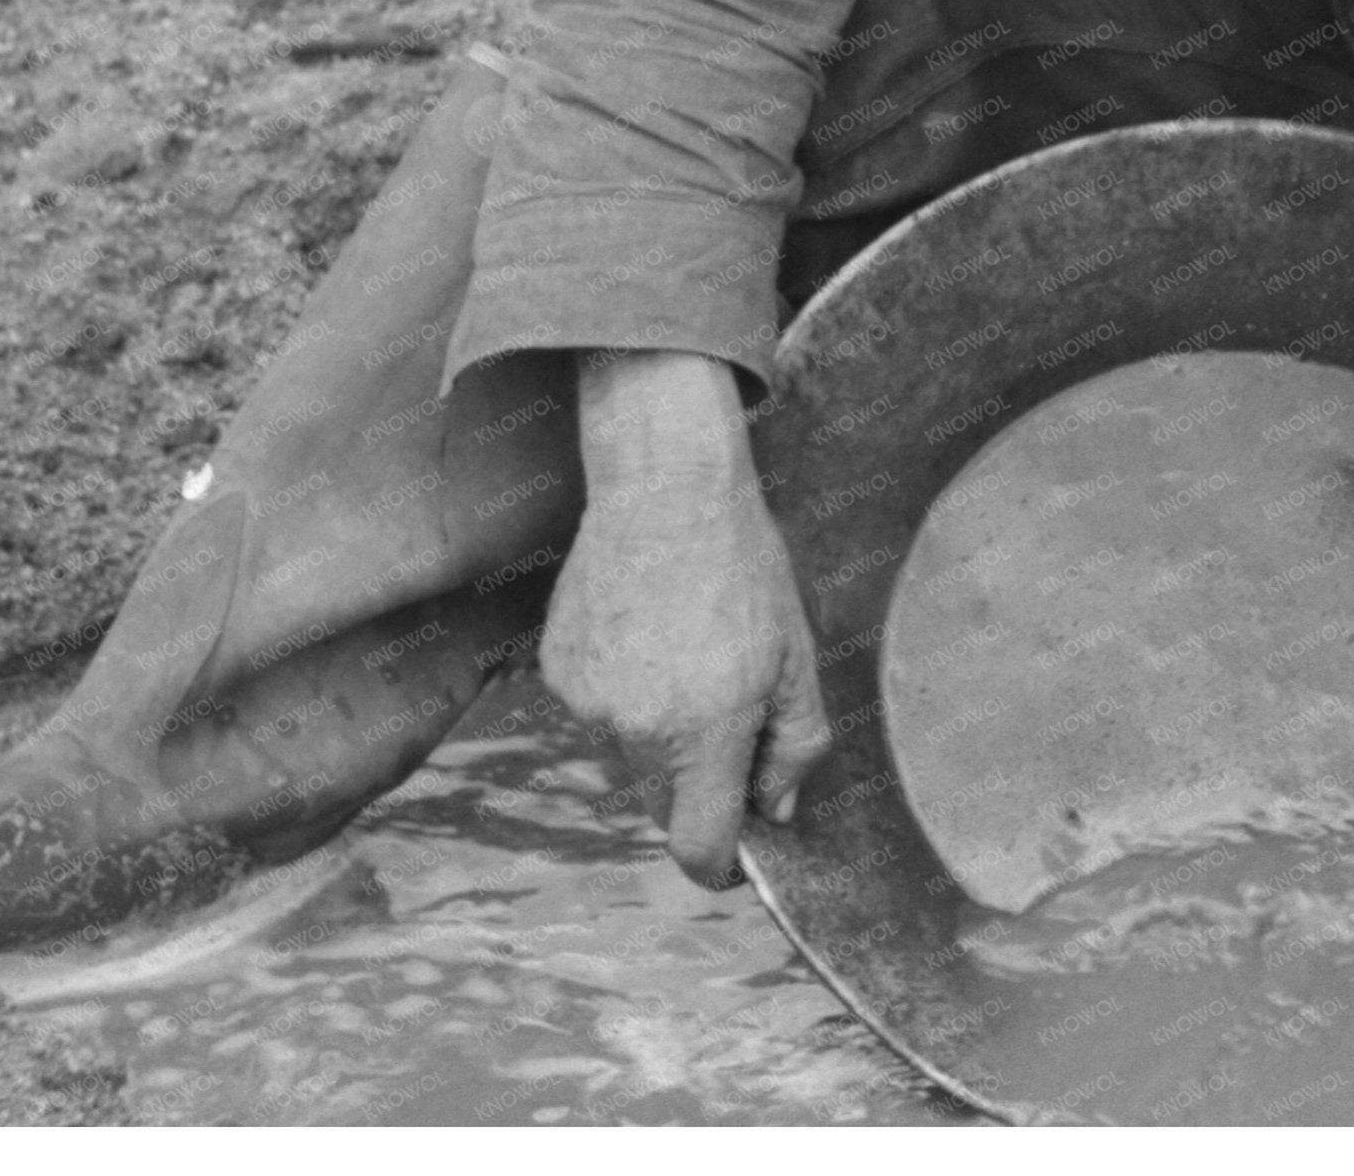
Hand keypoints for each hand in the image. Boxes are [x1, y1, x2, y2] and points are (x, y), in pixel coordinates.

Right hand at [537, 351, 830, 890]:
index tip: (741, 858)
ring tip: (686, 649)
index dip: (724, 866)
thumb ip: (795, 747)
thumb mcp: (796, 657)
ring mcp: (587, 701)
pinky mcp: (558, 671)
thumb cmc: (743, 567)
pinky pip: (598, 709)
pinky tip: (647, 629)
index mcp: (702, 732)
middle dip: (700, 784)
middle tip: (732, 716)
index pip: (699, 847)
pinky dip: (626, 690)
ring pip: (630, 753)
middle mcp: (634, 729)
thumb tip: (775, 810)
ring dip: (661, 731)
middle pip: (665, 802)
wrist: (665, 487)